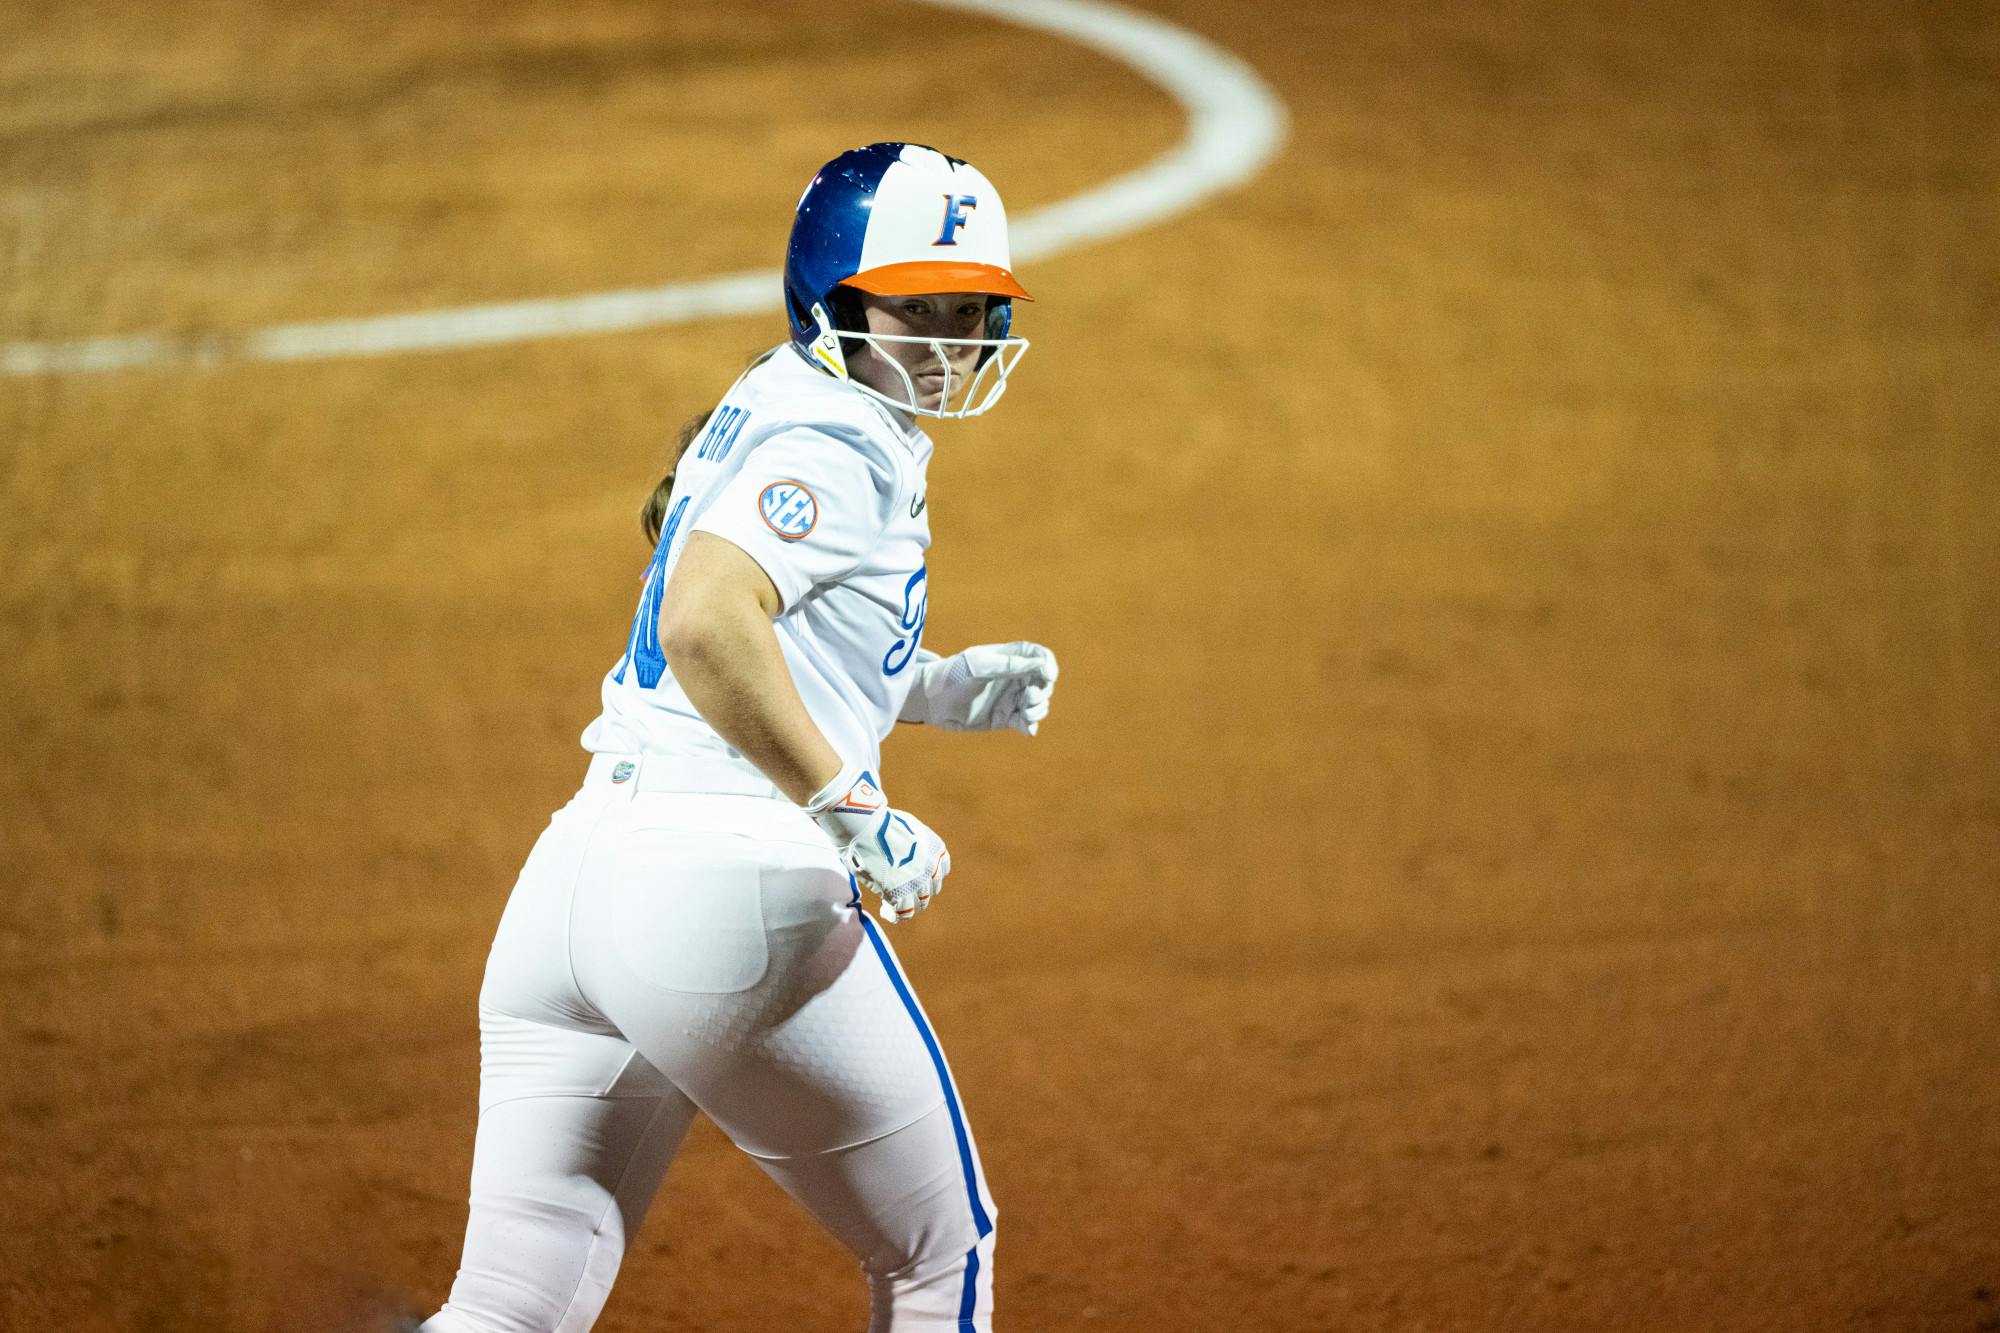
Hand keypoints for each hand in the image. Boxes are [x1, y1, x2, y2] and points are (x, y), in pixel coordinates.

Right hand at [806, 766, 950, 923]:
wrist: (866, 826)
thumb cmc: (878, 823)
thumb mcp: (907, 828)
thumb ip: (912, 844)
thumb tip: (901, 853)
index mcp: (935, 848)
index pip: (942, 870)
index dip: (929, 876)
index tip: (916, 877)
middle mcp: (931, 866)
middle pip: (931, 889)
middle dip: (918, 892)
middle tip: (901, 892)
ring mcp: (918, 881)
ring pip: (920, 903)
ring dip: (908, 905)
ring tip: (891, 905)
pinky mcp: (901, 893)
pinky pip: (904, 913)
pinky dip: (895, 915)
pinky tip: (885, 912)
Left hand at [899, 641, 1058, 734]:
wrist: (930, 702)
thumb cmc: (952, 676)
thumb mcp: (979, 667)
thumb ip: (1009, 666)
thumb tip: (1041, 664)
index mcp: (1008, 658)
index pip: (1039, 656)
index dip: (1048, 664)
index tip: (1048, 676)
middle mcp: (1012, 677)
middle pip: (1043, 682)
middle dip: (1042, 691)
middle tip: (1027, 699)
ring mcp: (1009, 698)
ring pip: (1038, 704)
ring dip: (1038, 710)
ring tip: (1025, 715)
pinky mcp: (1004, 718)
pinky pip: (1025, 722)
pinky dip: (1030, 726)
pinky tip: (1026, 729)